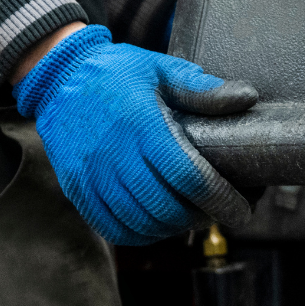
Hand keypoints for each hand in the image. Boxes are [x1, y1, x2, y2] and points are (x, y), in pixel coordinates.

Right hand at [10, 24, 257, 244]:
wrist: (57, 76)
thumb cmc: (115, 73)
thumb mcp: (160, 70)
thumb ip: (202, 89)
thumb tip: (247, 98)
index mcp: (142, 126)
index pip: (189, 177)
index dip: (221, 201)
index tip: (242, 211)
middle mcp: (114, 155)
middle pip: (166, 208)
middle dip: (200, 218)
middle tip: (219, 213)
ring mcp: (91, 175)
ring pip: (140, 223)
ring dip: (173, 229)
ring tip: (192, 217)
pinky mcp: (76, 188)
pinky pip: (112, 228)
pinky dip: (141, 234)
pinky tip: (158, 225)